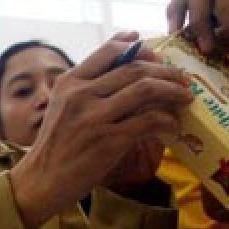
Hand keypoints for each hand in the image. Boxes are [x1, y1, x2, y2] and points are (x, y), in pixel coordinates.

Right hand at [10, 34, 191, 228]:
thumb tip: (122, 67)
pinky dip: (167, 121)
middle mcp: (82, 94)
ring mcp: (96, 117)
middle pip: (135, 68)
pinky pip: (148, 122)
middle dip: (166, 71)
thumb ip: (87, 86)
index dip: (138, 48)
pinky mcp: (109, 141)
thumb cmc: (57, 144)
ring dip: (172, 91)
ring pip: (145, 90)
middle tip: (182, 78)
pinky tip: (173, 126)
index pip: (109, 51)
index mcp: (70, 82)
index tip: (155, 51)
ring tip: (186, 97)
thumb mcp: (63, 105)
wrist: (42, 180)